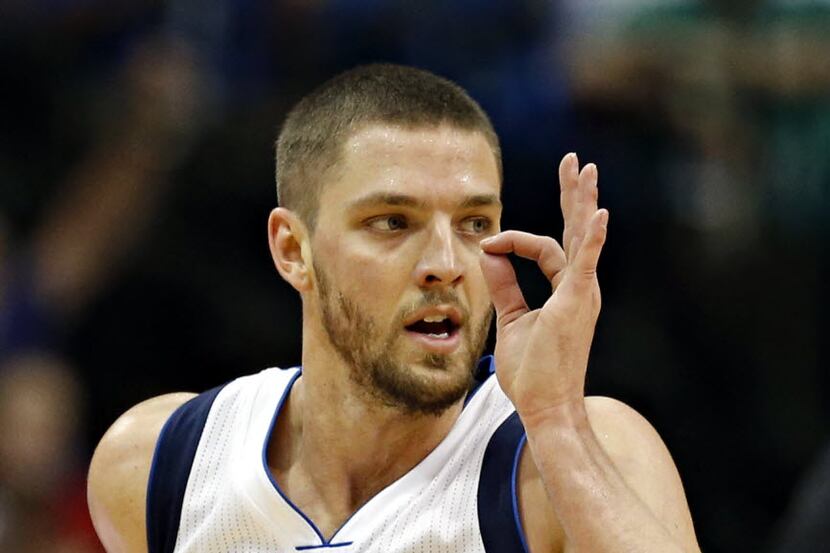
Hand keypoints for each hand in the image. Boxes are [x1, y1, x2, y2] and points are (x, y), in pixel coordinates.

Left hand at [479, 153, 608, 424]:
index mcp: (566, 290)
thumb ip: (504, 285)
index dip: (515, 242)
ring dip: (582, 201)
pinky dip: (592, 238)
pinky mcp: (577, 303)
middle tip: (576, 163)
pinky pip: (585, 264)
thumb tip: (489, 254)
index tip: (488, 245)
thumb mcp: (511, 319)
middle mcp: (579, 286)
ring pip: (583, 237)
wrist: (545, 407)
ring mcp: (581, 294)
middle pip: (576, 230)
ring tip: (586, 170)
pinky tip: (597, 213)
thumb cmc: (532, 371)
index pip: (545, 248)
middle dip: (573, 194)